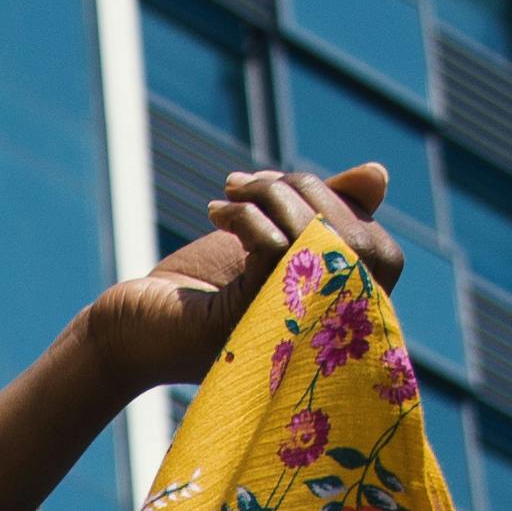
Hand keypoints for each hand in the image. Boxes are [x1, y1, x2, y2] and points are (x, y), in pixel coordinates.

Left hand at [88, 160, 399, 399]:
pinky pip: (275, 248)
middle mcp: (324, 336)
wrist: (129, 329)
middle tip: (249, 181)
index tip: (289, 185)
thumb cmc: (200, 290)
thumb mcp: (271, 240)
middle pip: (357, 242)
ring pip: (316, 239)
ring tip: (229, 191)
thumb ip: (321, 211)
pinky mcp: (252, 325)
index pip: (382, 253)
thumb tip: (380, 174)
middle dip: (305, 190)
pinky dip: (247, 216)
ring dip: (270, 195)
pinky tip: (217, 214)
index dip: (346, 206)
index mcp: (335, 317)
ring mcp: (292, 335)